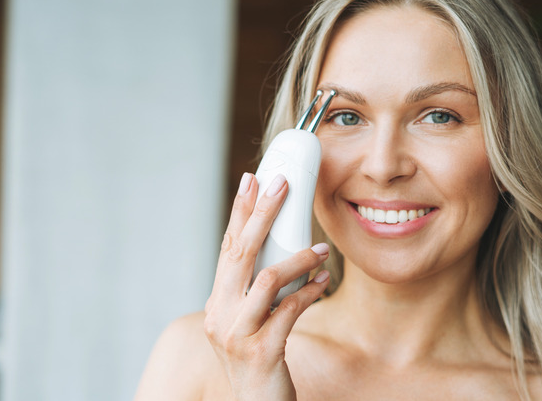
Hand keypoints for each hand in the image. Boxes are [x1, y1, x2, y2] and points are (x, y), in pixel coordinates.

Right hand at [204, 172, 329, 400]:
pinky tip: (325, 282)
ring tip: (322, 250)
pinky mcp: (261, 351)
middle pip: (240, 253)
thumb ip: (255, 291)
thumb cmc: (257, 361)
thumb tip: (283, 252)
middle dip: (261, 214)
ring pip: (267, 280)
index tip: (252, 180)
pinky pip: (290, 310)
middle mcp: (219, 315)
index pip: (227, 248)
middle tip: (280, 184)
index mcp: (216, 303)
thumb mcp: (247, 322)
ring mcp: (237, 334)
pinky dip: (310, 291)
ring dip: (299, 259)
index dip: (239, 212)